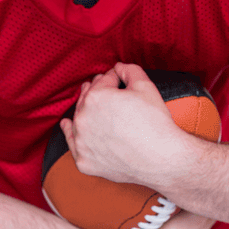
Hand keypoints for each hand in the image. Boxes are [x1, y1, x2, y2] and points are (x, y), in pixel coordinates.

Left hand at [58, 63, 187, 186]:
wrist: (161, 159)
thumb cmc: (155, 124)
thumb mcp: (145, 86)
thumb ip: (129, 69)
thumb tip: (118, 67)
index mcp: (95, 97)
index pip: (103, 81)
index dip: (114, 79)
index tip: (120, 82)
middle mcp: (83, 119)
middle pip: (87, 98)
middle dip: (97, 92)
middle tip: (107, 93)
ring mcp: (82, 142)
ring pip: (79, 119)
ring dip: (84, 111)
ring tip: (90, 107)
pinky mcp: (84, 161)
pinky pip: (73, 144)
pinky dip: (71, 134)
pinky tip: (66, 125)